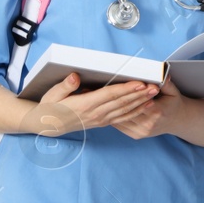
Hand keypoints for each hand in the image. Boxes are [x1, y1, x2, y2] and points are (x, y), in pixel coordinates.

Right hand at [27, 75, 157, 136]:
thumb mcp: (52, 94)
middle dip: (139, 94)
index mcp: (85, 104)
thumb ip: (65, 86)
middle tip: (155, 86)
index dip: (126, 89)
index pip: (110, 95)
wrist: (48, 125)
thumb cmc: (51, 106)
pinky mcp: (103, 122)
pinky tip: (146, 105)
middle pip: (122, 102)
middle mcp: (95, 113)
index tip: (139, 83)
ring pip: (125, 110)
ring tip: (154, 93)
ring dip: (141, 102)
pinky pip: (123, 118)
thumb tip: (74, 77)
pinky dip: (136, 111)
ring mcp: (100, 119)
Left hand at [109, 75, 180, 139]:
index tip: (123, 85)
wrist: (176, 120)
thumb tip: (162, 74)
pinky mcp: (136, 135)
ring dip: (113, 109)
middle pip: (128, 108)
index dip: (130, 92)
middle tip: (110, 90)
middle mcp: (148, 124)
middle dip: (119, 99)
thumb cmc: (172, 104)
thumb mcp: (172, 91)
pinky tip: (110, 109)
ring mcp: (141, 131)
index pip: (138, 100)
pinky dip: (114, 116)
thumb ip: (166, 83)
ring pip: (121, 117)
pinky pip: (120, 125)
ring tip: (106, 99)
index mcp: (157, 112)